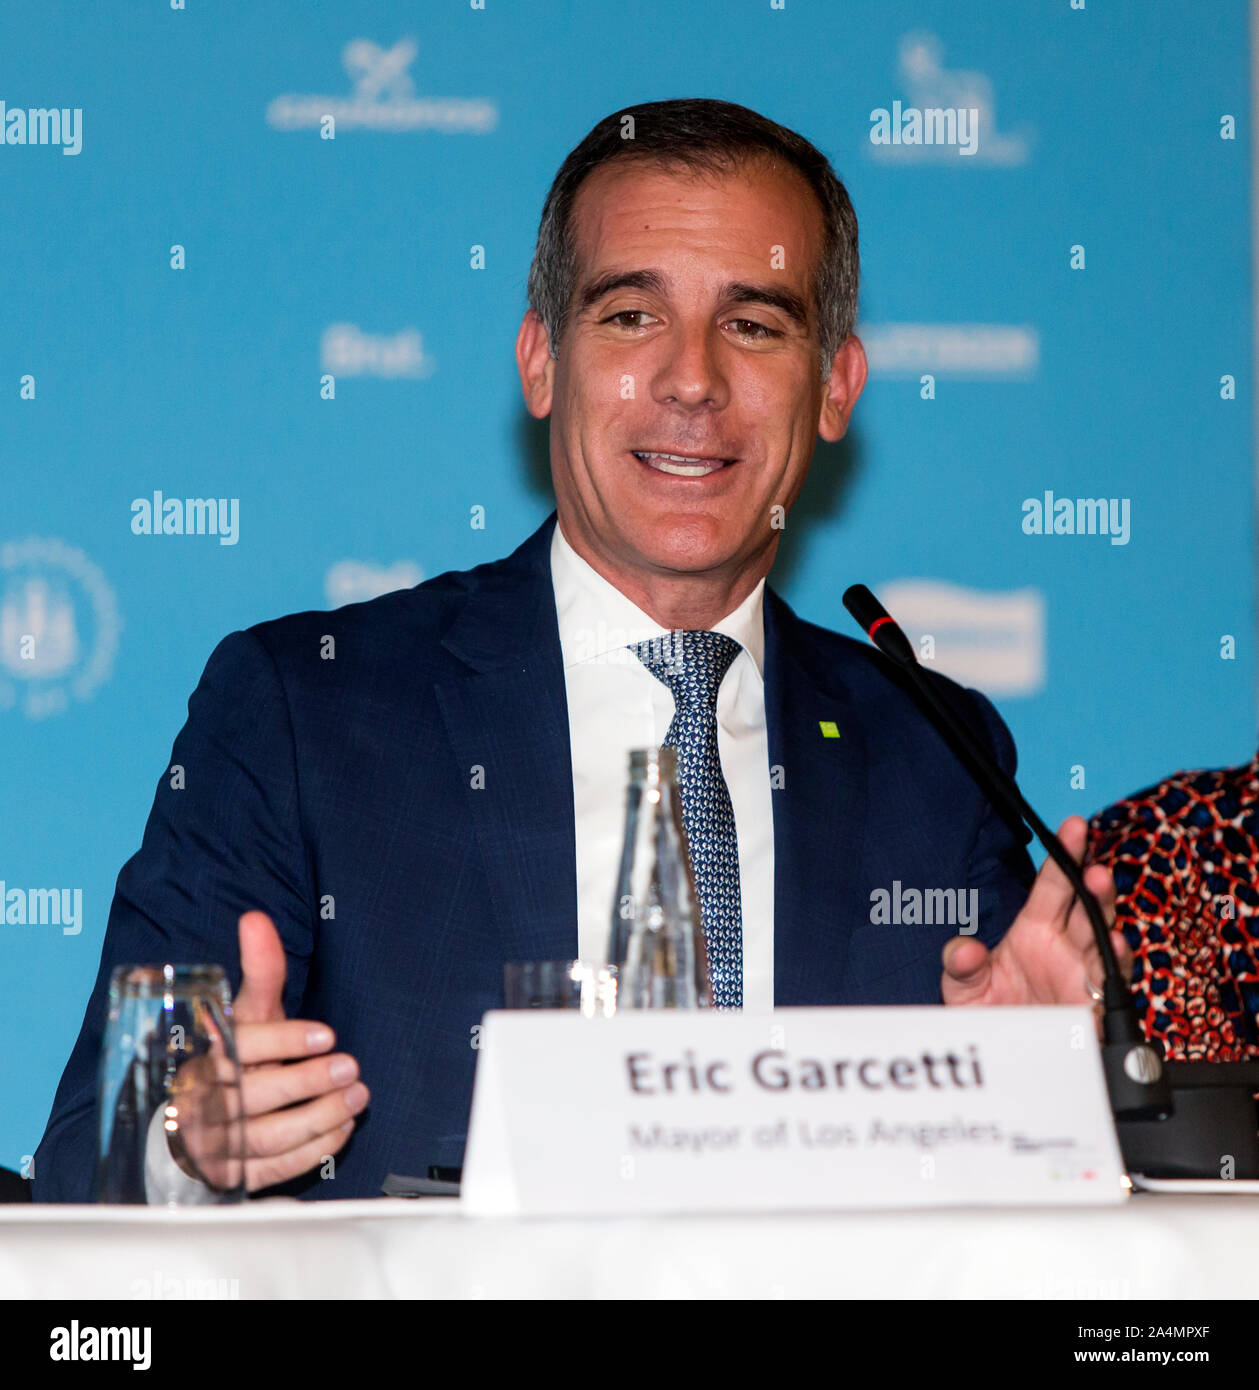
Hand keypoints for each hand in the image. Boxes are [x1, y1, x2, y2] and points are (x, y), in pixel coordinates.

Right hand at [171, 910, 367, 1192]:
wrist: (197, 1120)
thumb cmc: (234, 1057)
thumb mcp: (248, 1013)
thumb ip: (260, 970)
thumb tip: (257, 919)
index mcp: (203, 1058)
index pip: (238, 1050)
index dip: (283, 1041)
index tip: (327, 1035)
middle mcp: (204, 1103)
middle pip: (253, 1097)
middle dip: (307, 1082)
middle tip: (350, 1066)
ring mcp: (217, 1145)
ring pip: (267, 1137)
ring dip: (318, 1118)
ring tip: (357, 1095)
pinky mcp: (234, 1176)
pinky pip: (274, 1170)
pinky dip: (313, 1151)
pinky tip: (342, 1127)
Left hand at [940, 815, 1131, 1007]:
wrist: (1002, 1059)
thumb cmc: (990, 1016)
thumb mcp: (963, 988)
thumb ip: (960, 966)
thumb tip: (961, 949)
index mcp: (1036, 931)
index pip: (1053, 886)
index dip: (1065, 856)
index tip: (1074, 826)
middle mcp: (1066, 949)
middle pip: (1088, 907)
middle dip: (1094, 885)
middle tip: (1093, 867)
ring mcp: (1084, 977)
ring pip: (1105, 940)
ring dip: (1106, 916)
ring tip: (1103, 891)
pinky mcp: (1094, 1010)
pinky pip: (1111, 986)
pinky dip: (1114, 966)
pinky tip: (1112, 945)